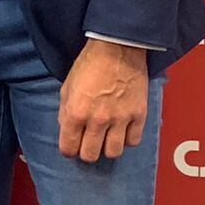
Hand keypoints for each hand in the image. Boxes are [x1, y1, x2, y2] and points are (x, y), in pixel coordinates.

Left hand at [58, 39, 149, 162]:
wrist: (117, 49)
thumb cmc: (89, 64)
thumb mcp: (67, 87)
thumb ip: (65, 112)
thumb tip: (67, 131)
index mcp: (76, 112)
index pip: (68, 148)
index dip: (68, 149)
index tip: (71, 146)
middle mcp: (98, 120)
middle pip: (90, 156)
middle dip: (86, 152)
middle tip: (88, 143)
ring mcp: (120, 119)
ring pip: (113, 153)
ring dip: (107, 148)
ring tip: (106, 138)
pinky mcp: (138, 115)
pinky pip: (133, 141)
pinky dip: (127, 139)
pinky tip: (122, 131)